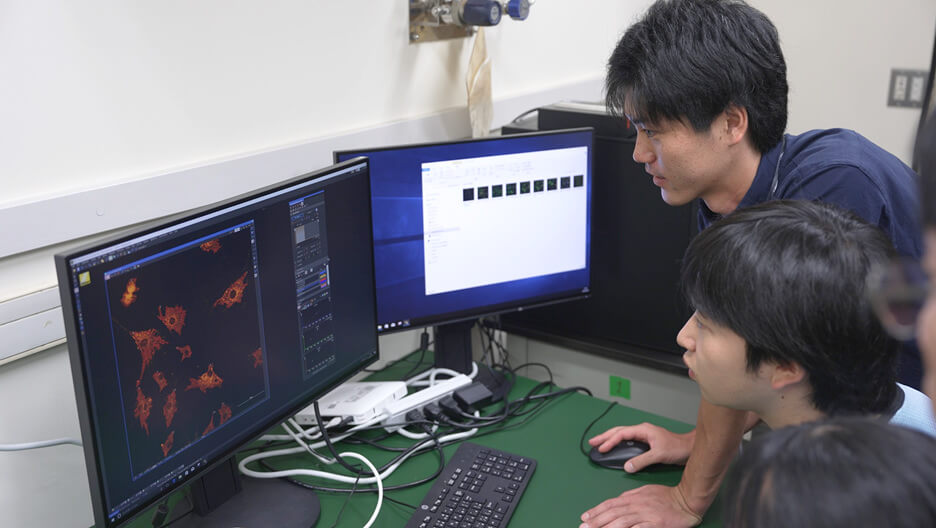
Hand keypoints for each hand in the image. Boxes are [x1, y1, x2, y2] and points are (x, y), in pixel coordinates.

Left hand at [580, 484, 702, 527]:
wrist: (686, 499)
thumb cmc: (667, 497)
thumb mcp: (645, 491)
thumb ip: (630, 496)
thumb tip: (617, 501)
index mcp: (632, 497)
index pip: (610, 504)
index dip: (596, 511)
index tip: (585, 517)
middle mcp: (636, 505)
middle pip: (612, 513)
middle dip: (596, 521)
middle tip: (583, 526)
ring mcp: (645, 514)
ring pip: (621, 521)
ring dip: (606, 527)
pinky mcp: (654, 523)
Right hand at [589, 423, 694, 472]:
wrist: (690, 447)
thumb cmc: (678, 447)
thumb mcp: (658, 455)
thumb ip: (641, 461)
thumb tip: (627, 466)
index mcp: (643, 430)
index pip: (622, 434)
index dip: (610, 441)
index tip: (601, 448)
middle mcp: (642, 430)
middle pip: (618, 431)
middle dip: (604, 436)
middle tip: (592, 442)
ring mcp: (644, 435)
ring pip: (622, 435)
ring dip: (610, 439)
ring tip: (599, 444)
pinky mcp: (646, 441)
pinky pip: (628, 440)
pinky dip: (619, 443)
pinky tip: (615, 447)